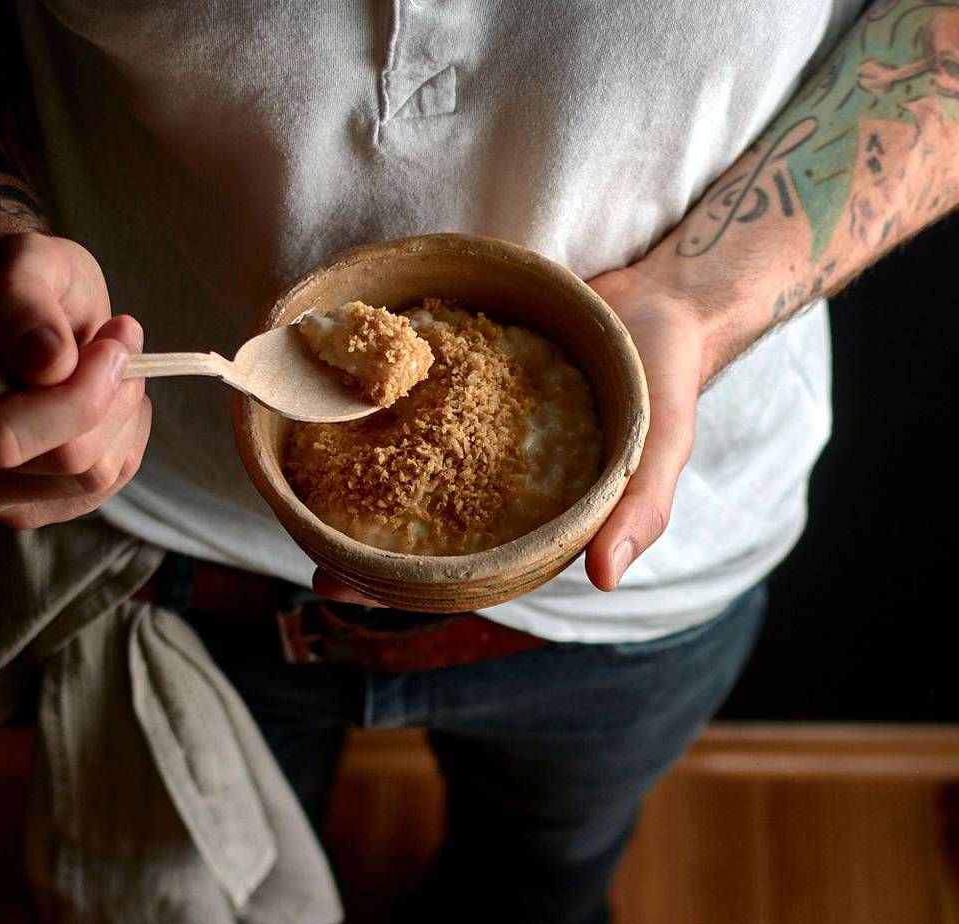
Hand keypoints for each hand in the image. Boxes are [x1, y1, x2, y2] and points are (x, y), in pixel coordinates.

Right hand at [0, 232, 151, 529]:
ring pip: (92, 478)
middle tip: (121, 346)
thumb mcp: (24, 265)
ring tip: (111, 367)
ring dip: (122, 417)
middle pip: (65, 461)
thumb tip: (47, 362)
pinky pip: (102, 489)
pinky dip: (123, 441)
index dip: (80, 394)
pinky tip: (106, 403)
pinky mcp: (23, 506)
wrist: (22, 312)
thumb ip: (24, 306)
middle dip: (112, 399)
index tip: (115, 339)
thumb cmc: (21, 286)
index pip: (6, 436)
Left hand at [311, 266, 710, 604]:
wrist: (659, 300)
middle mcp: (494, 482)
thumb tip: (606, 577)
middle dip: (357, 541)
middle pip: (415, 525)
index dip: (399, 586)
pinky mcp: (463, 381)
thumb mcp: (663, 446)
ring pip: (403, 465)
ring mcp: (474, 433)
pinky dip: (375, 406)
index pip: (457, 568)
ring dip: (352, 475)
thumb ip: (640, 507)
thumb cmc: (663, 381)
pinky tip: (329, 400)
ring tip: (295, 481)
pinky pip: (412, 402)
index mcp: (532, 517)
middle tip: (300, 542)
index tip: (338, 588)